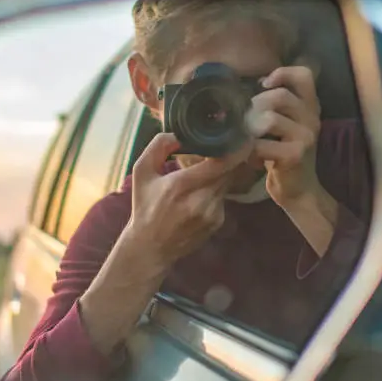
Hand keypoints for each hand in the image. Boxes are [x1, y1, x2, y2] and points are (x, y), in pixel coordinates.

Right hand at [127, 133, 249, 267]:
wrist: (150, 246)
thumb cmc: (145, 206)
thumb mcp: (142, 172)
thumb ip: (158, 146)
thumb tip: (180, 133)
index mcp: (181, 185)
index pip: (222, 163)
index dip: (235, 148)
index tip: (239, 135)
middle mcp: (201, 200)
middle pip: (230, 170)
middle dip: (229, 156)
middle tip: (224, 145)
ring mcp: (212, 213)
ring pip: (227, 182)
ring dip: (221, 173)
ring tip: (205, 170)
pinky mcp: (217, 221)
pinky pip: (223, 196)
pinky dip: (215, 189)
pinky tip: (199, 194)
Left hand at [247, 66, 322, 208]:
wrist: (297, 190)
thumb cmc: (282, 156)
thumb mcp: (282, 127)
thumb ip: (273, 107)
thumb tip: (245, 91)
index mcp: (310, 107)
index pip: (304, 76)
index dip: (283, 73)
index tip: (264, 84)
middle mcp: (312, 118)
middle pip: (279, 96)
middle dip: (254, 107)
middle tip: (244, 124)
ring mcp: (306, 136)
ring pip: (270, 119)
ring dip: (249, 130)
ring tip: (247, 142)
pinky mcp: (295, 155)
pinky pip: (262, 144)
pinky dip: (250, 151)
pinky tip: (252, 159)